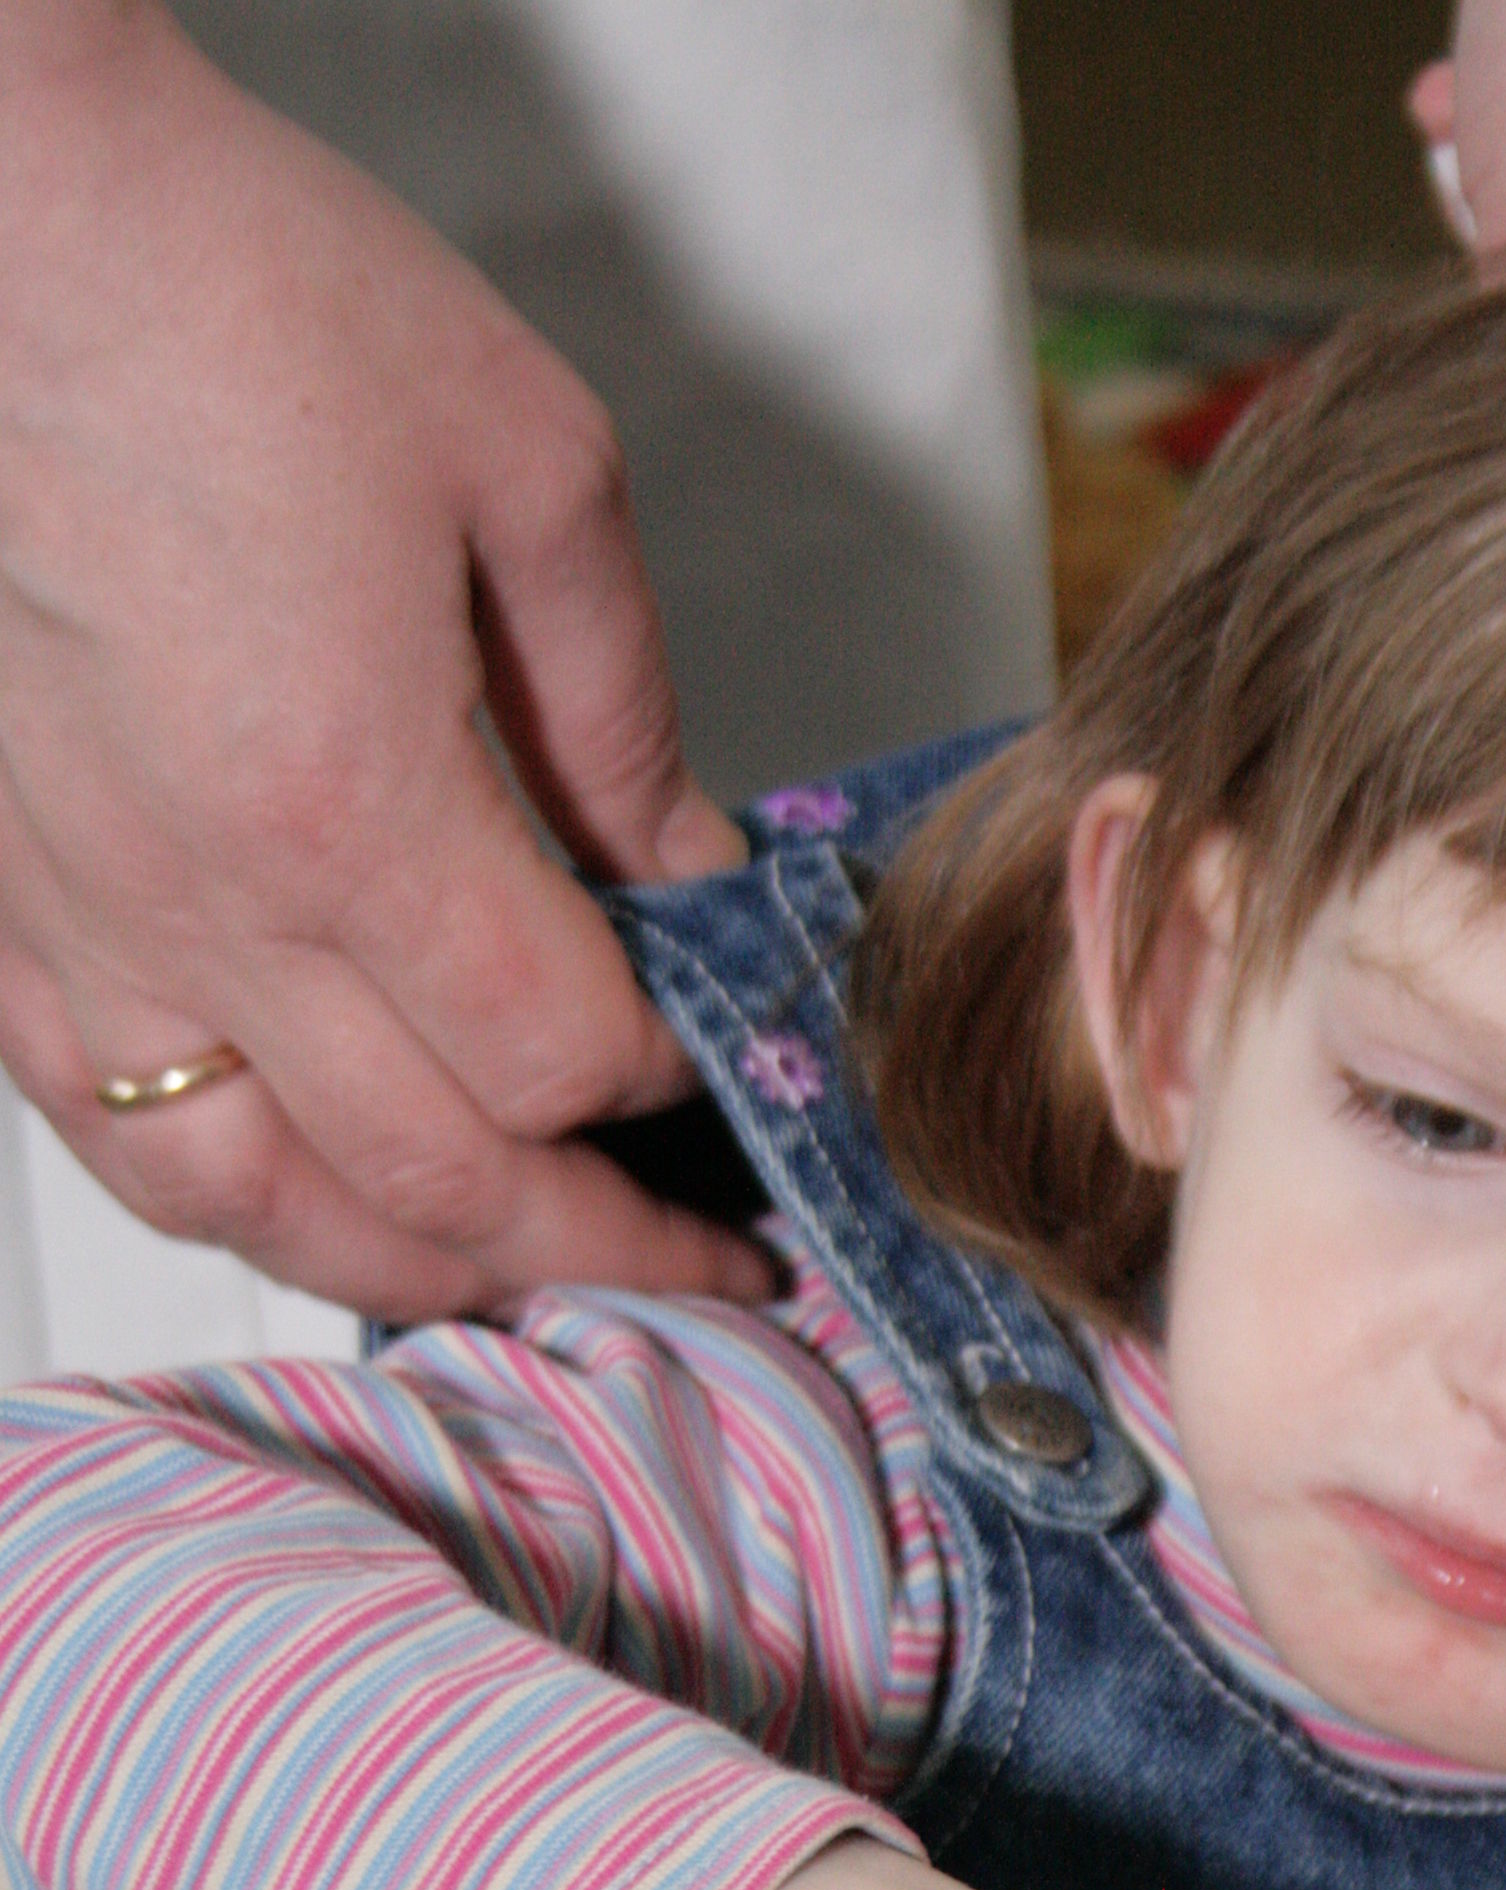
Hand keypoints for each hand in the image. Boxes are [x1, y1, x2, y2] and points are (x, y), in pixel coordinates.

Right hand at [0, 3, 769, 1317]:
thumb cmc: (221, 286)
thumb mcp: (520, 460)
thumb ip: (617, 705)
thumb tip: (684, 870)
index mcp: (350, 801)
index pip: (553, 1056)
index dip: (662, 1088)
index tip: (711, 1064)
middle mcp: (204, 899)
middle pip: (431, 1179)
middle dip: (589, 1247)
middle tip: (690, 1271)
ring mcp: (82, 915)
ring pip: (257, 1202)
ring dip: (409, 1271)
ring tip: (515, 1274)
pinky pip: (106, 1125)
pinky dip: (227, 1198)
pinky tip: (305, 1199)